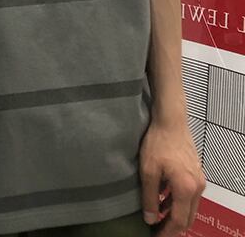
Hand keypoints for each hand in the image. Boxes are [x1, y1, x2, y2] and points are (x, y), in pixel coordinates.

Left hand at [139, 119, 204, 234]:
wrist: (170, 121)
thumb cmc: (157, 143)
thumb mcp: (148, 170)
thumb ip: (149, 196)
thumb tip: (150, 219)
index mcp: (186, 189)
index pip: (179, 220)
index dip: (168, 232)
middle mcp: (197, 187)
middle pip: (188, 216)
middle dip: (173, 227)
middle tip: (158, 231)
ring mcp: (199, 180)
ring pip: (189, 206)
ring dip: (175, 214)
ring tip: (158, 218)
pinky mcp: (196, 173)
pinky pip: (189, 195)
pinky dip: (178, 202)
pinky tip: (163, 199)